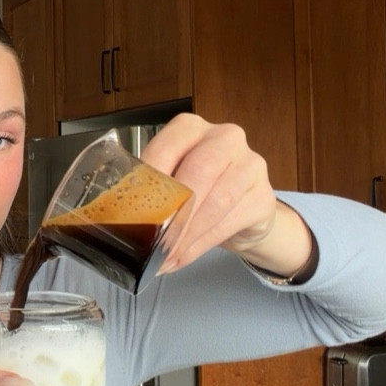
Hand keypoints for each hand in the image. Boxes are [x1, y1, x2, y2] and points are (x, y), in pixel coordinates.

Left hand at [141, 114, 312, 276]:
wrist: (244, 210)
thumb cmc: (200, 191)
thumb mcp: (172, 180)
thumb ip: (152, 189)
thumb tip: (123, 218)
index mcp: (191, 128)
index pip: (166, 149)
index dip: (150, 182)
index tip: (135, 210)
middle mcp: (225, 138)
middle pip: (198, 172)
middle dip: (173, 212)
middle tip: (152, 241)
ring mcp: (250, 165)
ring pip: (215, 202)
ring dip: (186, 235)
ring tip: (164, 256)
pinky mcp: (263, 197)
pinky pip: (229, 222)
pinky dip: (200, 245)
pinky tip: (182, 257)